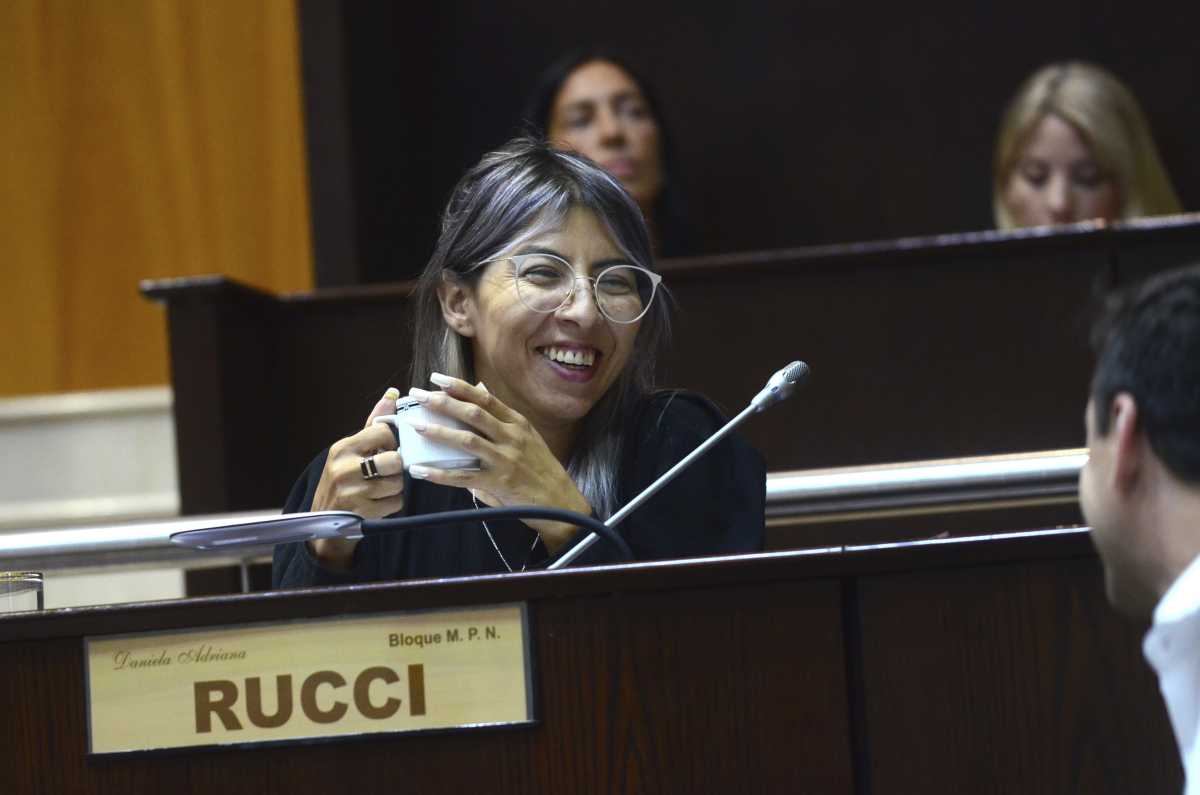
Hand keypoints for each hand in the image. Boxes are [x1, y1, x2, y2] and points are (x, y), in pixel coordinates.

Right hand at [308, 388, 404, 568]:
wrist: (323, 520)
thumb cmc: (343, 478)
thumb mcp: (351, 450)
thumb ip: (374, 423)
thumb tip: (393, 393)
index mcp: (343, 448)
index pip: (383, 432)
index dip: (393, 441)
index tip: (387, 449)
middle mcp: (345, 469)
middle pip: (394, 460)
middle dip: (395, 468)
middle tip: (386, 471)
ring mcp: (353, 492)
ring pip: (398, 483)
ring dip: (395, 487)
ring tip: (381, 487)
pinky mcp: (362, 512)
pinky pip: (396, 502)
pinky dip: (392, 503)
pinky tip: (378, 501)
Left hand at [404, 373, 591, 552]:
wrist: (560, 501)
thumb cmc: (541, 468)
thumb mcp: (527, 436)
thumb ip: (501, 415)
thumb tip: (480, 388)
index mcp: (517, 423)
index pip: (485, 399)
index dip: (459, 387)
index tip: (436, 378)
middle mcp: (511, 437)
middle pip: (472, 413)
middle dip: (442, 402)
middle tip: (417, 396)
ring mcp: (505, 459)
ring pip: (466, 440)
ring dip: (438, 432)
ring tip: (415, 426)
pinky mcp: (498, 482)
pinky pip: (464, 477)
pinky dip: (440, 474)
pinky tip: (421, 470)